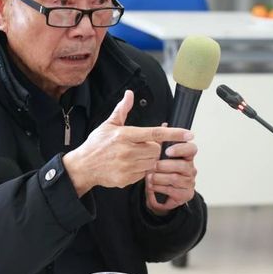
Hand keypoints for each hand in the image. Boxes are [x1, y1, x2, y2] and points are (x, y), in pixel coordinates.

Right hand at [63, 90, 192, 196]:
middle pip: (156, 149)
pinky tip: (130, 165)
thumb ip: (122, 110)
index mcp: (124, 135)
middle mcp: (127, 151)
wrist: (83, 166)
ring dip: (148, 159)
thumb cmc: (96, 144)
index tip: (189, 134)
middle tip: (141, 145)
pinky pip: (144, 174)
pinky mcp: (126, 179)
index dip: (174, 133)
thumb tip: (129, 94)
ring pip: (152, 162)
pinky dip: (141, 170)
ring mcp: (127, 167)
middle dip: (153, 147)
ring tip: (134, 155)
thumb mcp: (108, 125)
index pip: (155, 133)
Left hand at [144, 140, 197, 214]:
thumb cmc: (160, 171)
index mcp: (186, 156)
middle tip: (153, 166)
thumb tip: (164, 124)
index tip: (167, 151)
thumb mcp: (160, 155)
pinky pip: (172, 190)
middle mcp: (190, 168)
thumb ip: (162, 140)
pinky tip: (152, 185)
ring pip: (175, 178)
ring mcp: (189, 181)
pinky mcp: (185, 194)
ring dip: (159, 177)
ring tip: (150, 176)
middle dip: (165, 165)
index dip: (180, 149)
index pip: (191, 149)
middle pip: (183, 165)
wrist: (160, 194)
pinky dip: (159, 187)